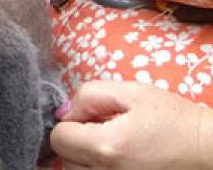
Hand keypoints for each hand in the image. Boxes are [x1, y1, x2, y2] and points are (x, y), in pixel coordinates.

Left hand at [52, 80, 212, 169]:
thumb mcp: (131, 93)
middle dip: (78, 141)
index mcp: (107, 147)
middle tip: (104, 129)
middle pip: (67, 159)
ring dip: (88, 158)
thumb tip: (64, 111)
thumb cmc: (174, 119)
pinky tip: (121, 158)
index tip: (90, 117)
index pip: (59, 139)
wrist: (210, 151)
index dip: (70, 122)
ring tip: (115, 145)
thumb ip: (89, 96)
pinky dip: (102, 169)